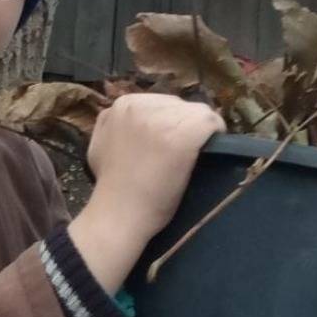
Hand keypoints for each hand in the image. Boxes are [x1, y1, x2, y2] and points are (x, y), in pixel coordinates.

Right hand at [66, 93, 224, 290]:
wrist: (119, 214)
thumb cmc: (112, 187)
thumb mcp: (101, 144)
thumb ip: (116, 125)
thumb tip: (132, 120)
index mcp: (121, 105)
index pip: (159, 103)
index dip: (166, 123)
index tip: (164, 146)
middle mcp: (141, 105)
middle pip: (179, 105)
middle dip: (181, 125)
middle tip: (176, 153)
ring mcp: (163, 119)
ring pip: (198, 112)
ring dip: (199, 132)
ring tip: (189, 155)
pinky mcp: (184, 134)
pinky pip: (212, 121)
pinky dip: (216, 134)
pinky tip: (207, 150)